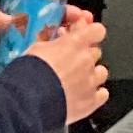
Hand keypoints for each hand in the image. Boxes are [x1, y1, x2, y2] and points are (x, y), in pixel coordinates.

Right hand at [24, 6, 110, 122]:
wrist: (30, 99)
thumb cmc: (29, 71)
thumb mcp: (37, 48)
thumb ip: (55, 43)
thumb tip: (59, 41)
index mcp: (75, 43)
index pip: (96, 30)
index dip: (90, 33)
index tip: (82, 36)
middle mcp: (87, 60)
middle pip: (95, 52)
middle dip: (84, 55)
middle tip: (69, 61)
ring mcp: (91, 81)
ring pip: (101, 72)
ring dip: (92, 74)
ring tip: (77, 80)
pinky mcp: (91, 101)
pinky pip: (102, 94)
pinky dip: (95, 94)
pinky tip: (84, 95)